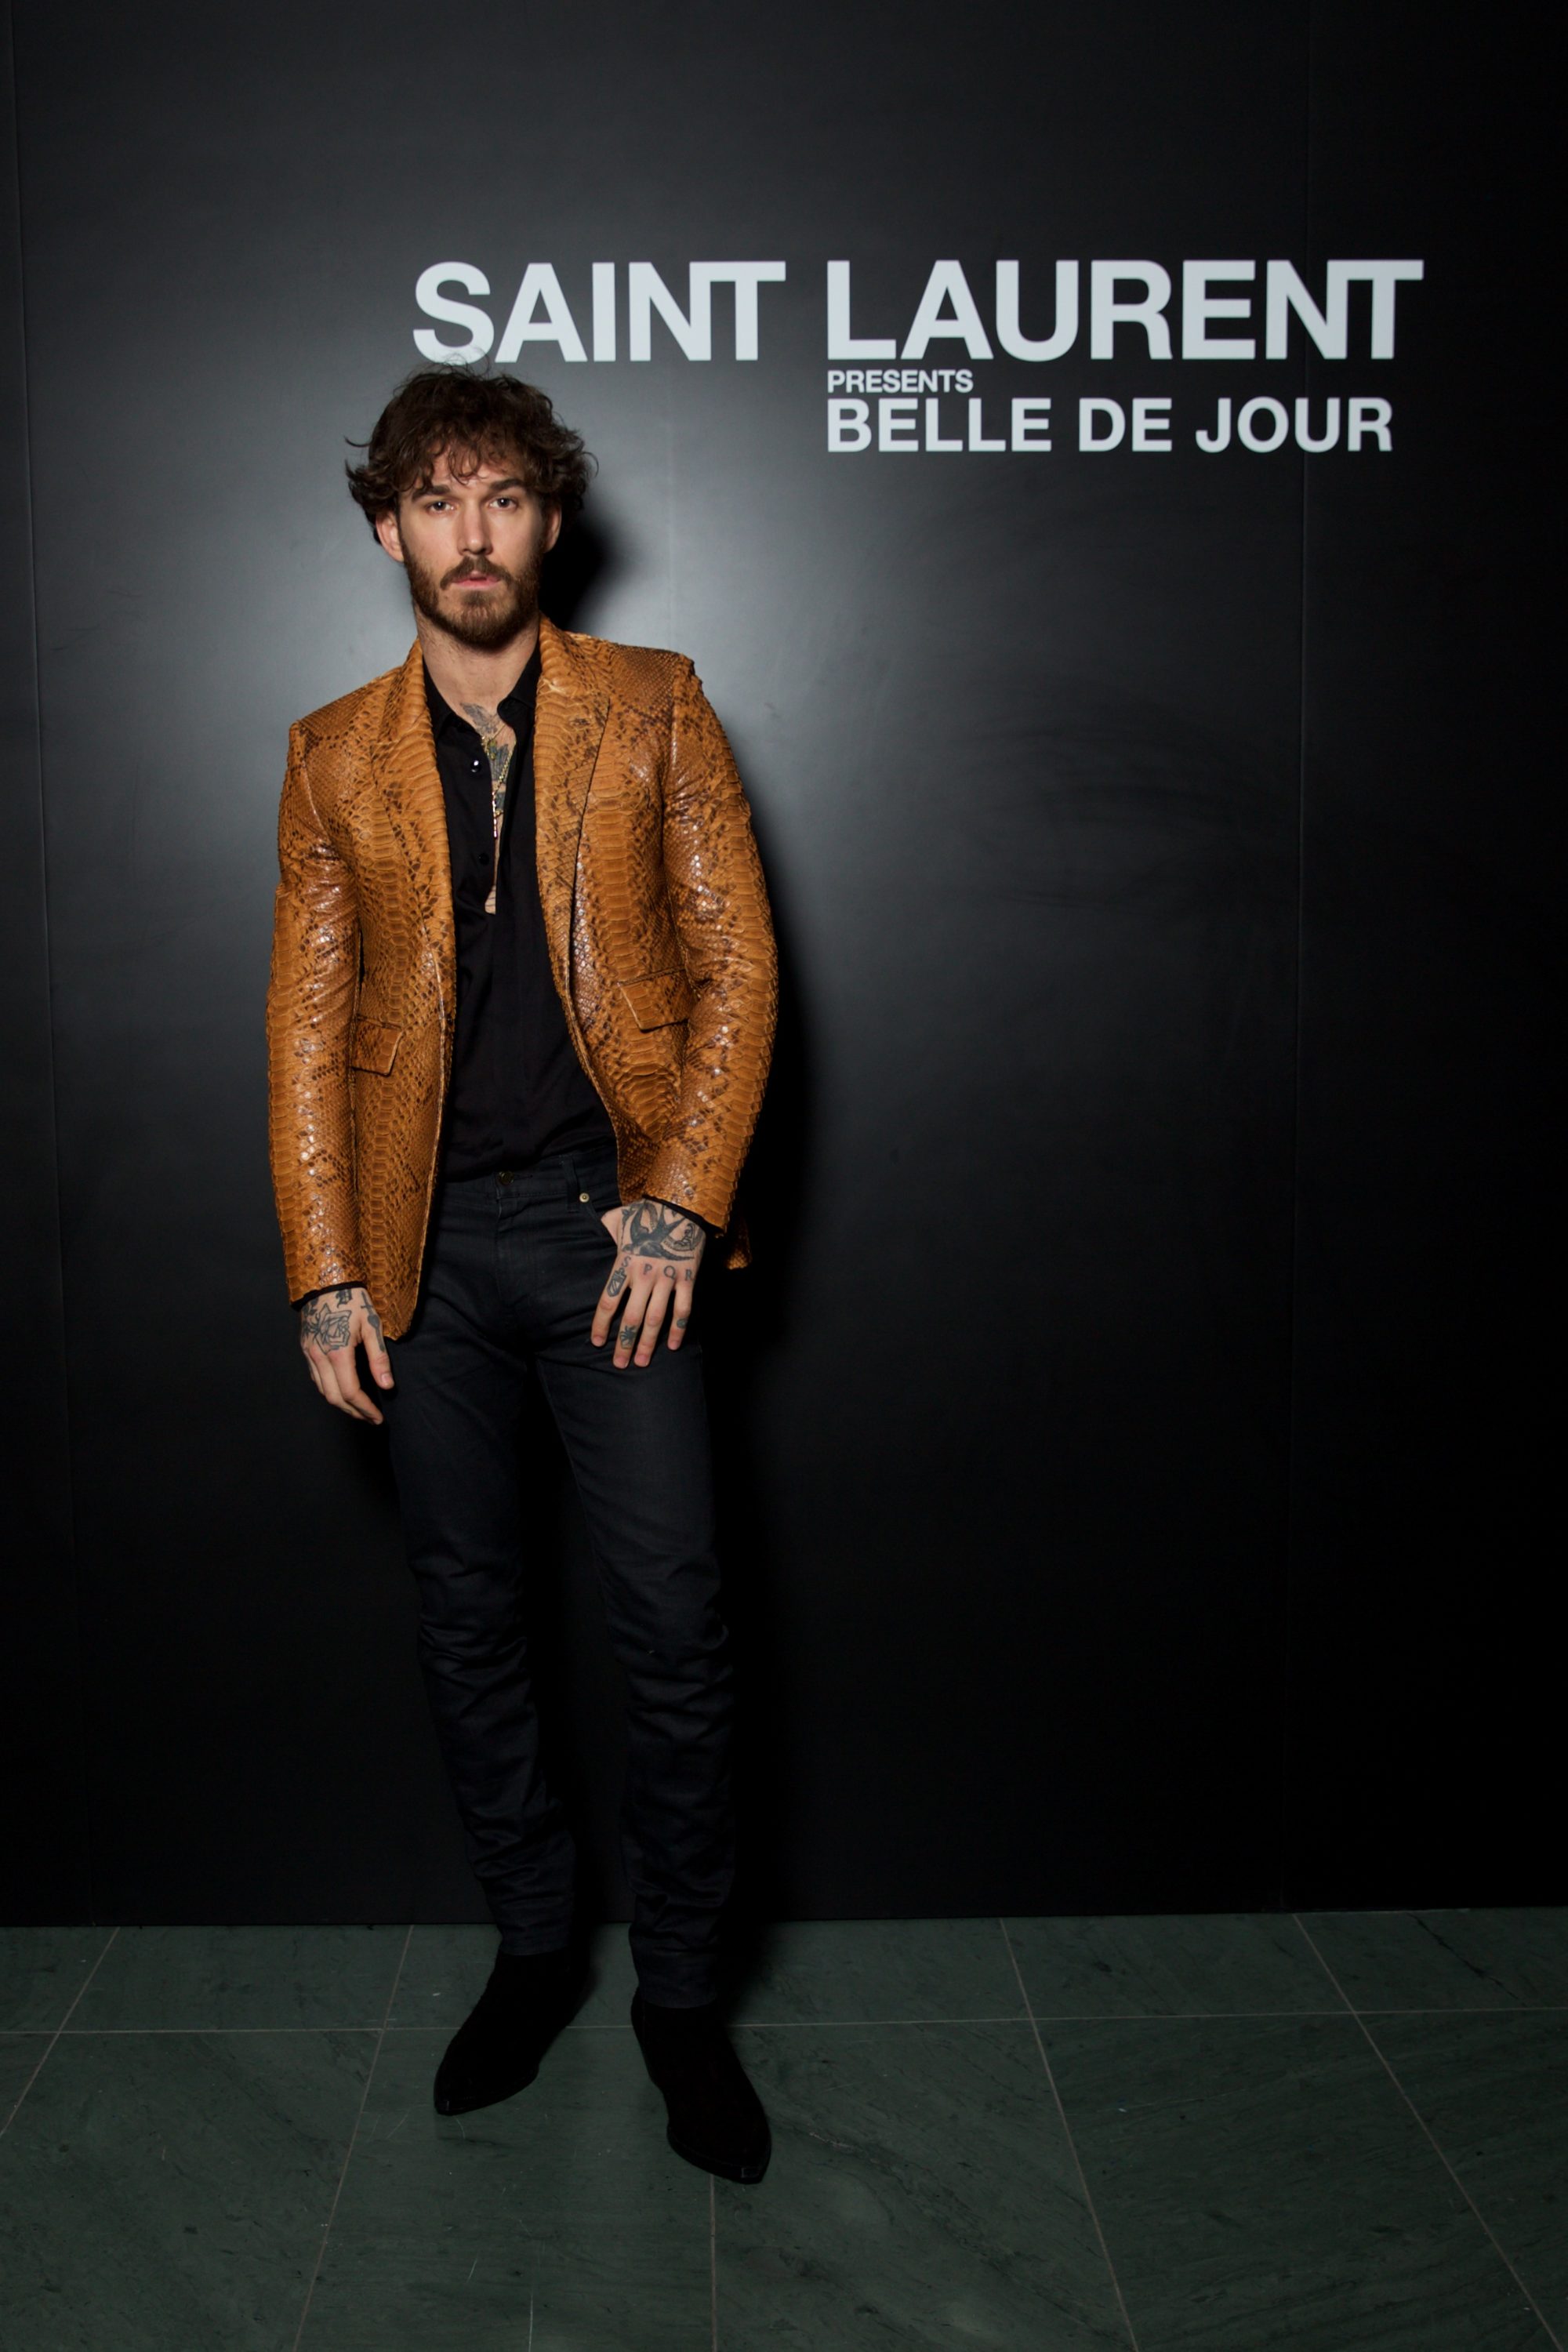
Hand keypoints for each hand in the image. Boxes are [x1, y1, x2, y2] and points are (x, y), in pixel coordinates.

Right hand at [299, 1284, 394, 1422]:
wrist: (326, 1281)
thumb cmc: (352, 1300)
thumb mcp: (372, 1326)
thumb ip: (379, 1358)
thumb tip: (387, 1385)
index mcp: (337, 1352)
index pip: (351, 1392)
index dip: (365, 1408)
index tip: (378, 1417)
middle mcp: (319, 1357)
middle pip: (334, 1397)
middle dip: (353, 1412)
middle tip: (371, 1418)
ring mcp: (309, 1354)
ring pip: (322, 1390)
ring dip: (341, 1404)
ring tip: (359, 1409)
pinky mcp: (305, 1349)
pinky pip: (316, 1378)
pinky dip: (330, 1390)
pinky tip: (342, 1391)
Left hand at [591, 1197, 705, 1365]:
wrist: (681, 1204)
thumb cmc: (646, 1212)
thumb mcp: (617, 1218)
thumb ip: (602, 1231)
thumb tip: (590, 1235)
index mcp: (624, 1263)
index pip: (607, 1301)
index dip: (601, 1325)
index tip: (597, 1342)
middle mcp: (644, 1276)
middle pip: (630, 1318)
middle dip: (624, 1344)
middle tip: (620, 1364)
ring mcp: (667, 1279)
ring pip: (656, 1319)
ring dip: (648, 1343)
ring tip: (642, 1362)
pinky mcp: (687, 1280)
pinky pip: (683, 1310)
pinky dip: (679, 1330)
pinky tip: (674, 1347)